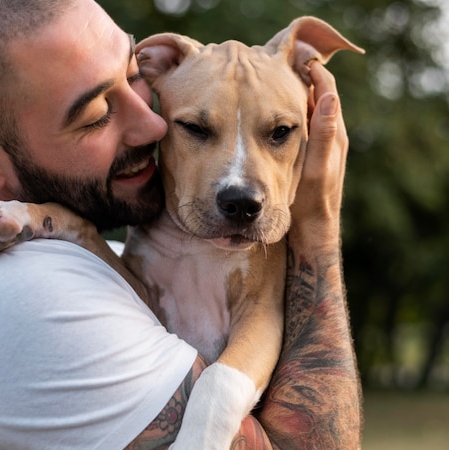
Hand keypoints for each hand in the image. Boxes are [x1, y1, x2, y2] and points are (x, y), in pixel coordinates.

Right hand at [291, 63, 347, 247]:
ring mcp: (323, 147)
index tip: (291, 59)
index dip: (313, 72)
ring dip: (297, 96)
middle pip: (320, 97)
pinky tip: (276, 116)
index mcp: (334, 135)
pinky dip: (293, 114)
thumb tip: (330, 97)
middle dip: (303, 79)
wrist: (313, 231)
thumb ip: (324, 134)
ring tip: (275, 83)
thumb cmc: (312, 203)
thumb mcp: (317, 169)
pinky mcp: (314, 156)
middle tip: (278, 66)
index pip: (328, 90)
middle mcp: (332, 138)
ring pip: (311, 111)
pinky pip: (305, 126)